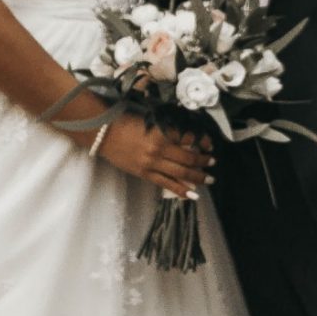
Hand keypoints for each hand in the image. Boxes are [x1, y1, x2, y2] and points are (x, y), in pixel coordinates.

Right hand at [98, 116, 214, 200]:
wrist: (104, 134)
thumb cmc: (126, 123)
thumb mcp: (151, 121)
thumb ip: (169, 130)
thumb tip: (188, 139)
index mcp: (161, 132)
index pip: (189, 139)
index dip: (202, 143)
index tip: (209, 145)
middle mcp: (159, 149)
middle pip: (188, 158)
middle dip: (204, 162)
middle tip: (213, 162)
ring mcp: (152, 163)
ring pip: (181, 173)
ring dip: (198, 177)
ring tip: (209, 179)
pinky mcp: (145, 174)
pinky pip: (167, 184)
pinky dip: (181, 190)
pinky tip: (193, 194)